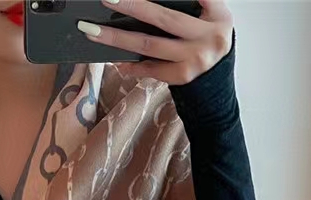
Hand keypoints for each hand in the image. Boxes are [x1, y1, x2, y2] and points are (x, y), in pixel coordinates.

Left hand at [78, 0, 232, 84]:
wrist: (217, 80)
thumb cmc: (207, 38)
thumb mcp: (210, 15)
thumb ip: (189, 3)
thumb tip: (141, 3)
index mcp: (218, 14)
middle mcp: (210, 36)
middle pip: (164, 19)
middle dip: (133, 6)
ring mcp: (195, 59)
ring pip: (150, 45)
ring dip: (118, 38)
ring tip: (92, 31)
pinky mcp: (183, 76)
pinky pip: (152, 68)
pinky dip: (133, 65)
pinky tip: (117, 60)